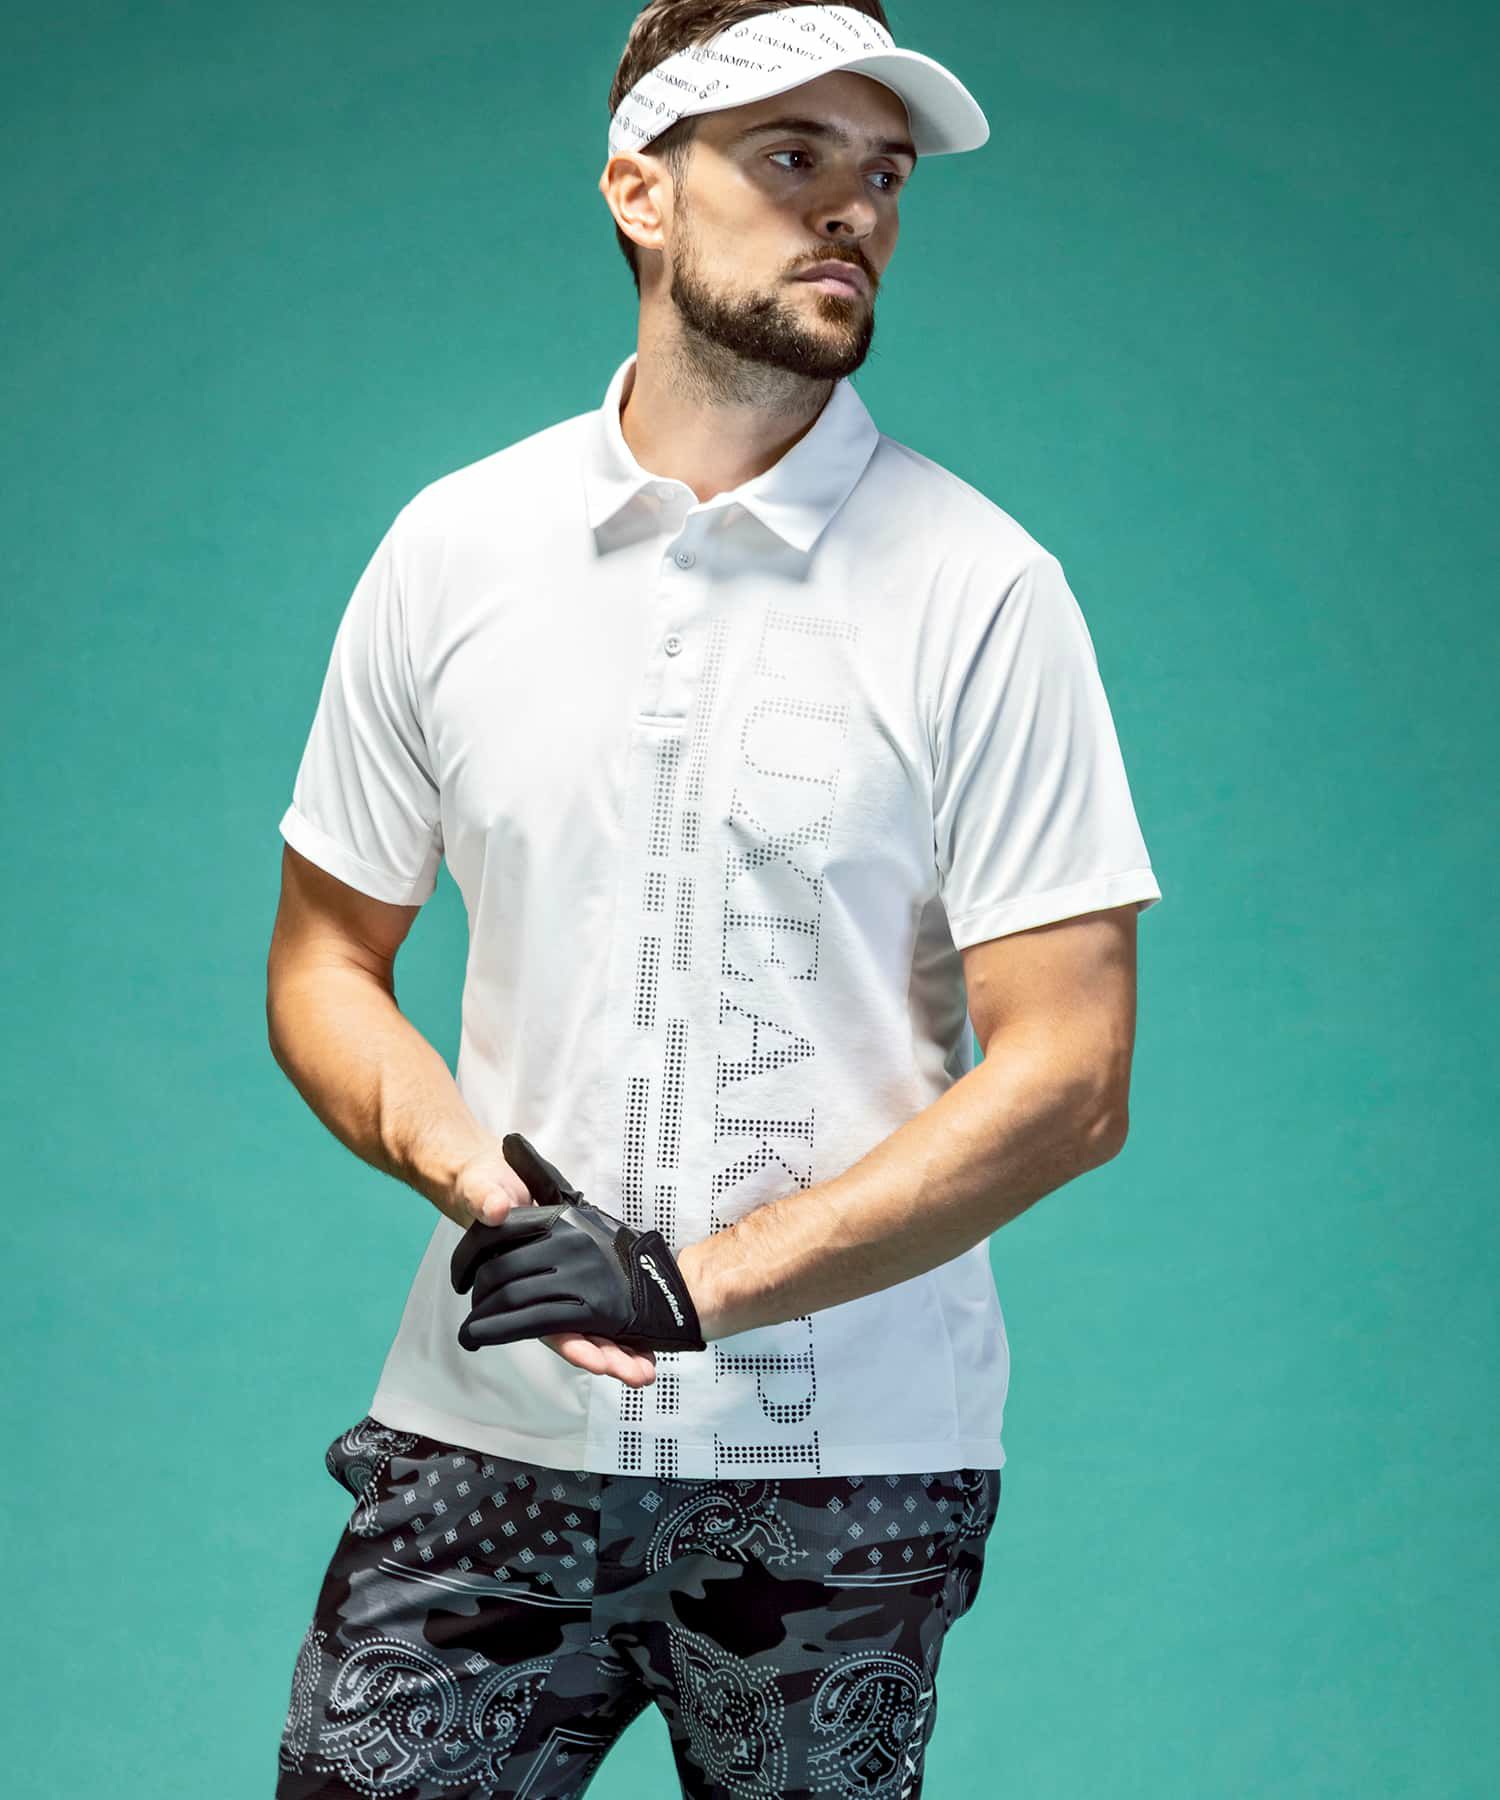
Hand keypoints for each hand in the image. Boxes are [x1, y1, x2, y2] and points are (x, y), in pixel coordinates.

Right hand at [449, 1141, 658, 1386]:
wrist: (500, 1183)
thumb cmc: (488, 1192)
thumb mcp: (482, 1190)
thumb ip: (486, 1198)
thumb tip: (497, 1208)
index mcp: (520, 1284)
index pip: (546, 1322)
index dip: (570, 1342)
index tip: (595, 1362)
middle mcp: (545, 1292)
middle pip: (576, 1333)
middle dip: (605, 1356)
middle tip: (635, 1374)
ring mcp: (567, 1286)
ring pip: (594, 1328)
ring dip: (619, 1351)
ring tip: (645, 1372)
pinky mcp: (584, 1275)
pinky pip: (606, 1307)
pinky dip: (625, 1330)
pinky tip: (647, 1348)